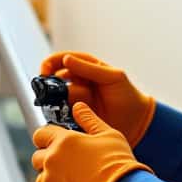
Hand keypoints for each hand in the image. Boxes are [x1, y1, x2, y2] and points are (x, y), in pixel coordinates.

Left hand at [31, 103, 152, 181]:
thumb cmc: (119, 165)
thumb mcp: (109, 135)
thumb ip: (89, 120)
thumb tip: (78, 107)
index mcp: (63, 140)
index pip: (41, 134)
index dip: (48, 138)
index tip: (57, 144)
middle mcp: (52, 160)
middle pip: (38, 157)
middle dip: (50, 160)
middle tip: (70, 166)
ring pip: (41, 180)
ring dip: (52, 180)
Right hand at [39, 51, 155, 145]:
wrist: (137, 122)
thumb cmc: (127, 95)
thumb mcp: (112, 77)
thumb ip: (89, 68)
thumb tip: (66, 59)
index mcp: (86, 67)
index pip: (62, 60)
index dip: (51, 63)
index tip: (45, 70)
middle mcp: (77, 82)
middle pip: (54, 80)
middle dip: (49, 85)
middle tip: (47, 91)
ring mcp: (75, 100)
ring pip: (56, 98)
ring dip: (55, 101)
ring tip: (65, 106)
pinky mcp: (74, 117)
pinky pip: (60, 114)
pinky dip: (58, 115)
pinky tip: (64, 117)